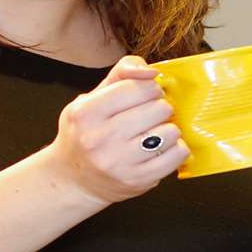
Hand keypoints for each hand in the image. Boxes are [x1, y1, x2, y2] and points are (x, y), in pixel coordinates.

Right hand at [45, 56, 187, 203]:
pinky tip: (163, 148)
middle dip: (160, 107)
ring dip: (169, 129)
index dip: (150, 88)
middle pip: (158, 108)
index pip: (139, 87)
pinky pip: (176, 155)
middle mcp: (100, 138)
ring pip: (170, 131)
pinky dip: (177, 148)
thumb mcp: (91, 98)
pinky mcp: (138, 180)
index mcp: (86, 113)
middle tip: (151, 115)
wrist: (74, 180)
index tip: (146, 95)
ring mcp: (119, 162)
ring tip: (156, 132)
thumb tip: (151, 71)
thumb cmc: (86, 133)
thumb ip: (120, 74)